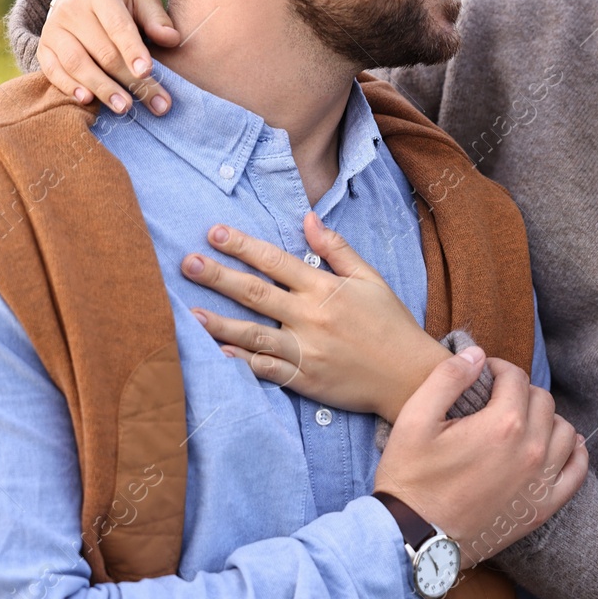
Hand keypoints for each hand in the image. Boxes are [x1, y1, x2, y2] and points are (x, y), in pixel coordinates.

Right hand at [36, 0, 182, 114]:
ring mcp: (54, 29)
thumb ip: (157, 19)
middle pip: (102, 51)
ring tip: (124, 108)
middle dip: (129, 80)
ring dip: (102, 88)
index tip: (147, 72)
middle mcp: (72, 8)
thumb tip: (171, 39)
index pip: (118, 25)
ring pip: (77, 63)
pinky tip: (88, 101)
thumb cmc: (120, 3)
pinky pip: (53, 71)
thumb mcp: (141, 1)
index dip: (132, 50)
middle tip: (154, 103)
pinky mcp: (44, 47)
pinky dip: (69, 87)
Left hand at [183, 211, 451, 420]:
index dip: (243, 245)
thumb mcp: (370, 279)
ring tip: (189, 312)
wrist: (410, 376)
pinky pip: (266, 370)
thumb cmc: (391, 323)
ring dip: (219, 323)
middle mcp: (311, 317)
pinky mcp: (304, 379)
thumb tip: (308, 219)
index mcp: (325, 288)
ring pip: (253, 334)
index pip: (276, 261)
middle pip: (256, 293)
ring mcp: (306, 350)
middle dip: (219, 276)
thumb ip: (336, 249)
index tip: (215, 232)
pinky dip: (241, 363)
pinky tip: (216, 355)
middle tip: (187, 263)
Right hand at [376, 351, 587, 563]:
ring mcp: (541, 482)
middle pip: (542, 401)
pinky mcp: (542, 508)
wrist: (413, 538)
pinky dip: (574, 453)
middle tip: (496, 398)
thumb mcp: (415, 418)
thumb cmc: (410, 478)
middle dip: (520, 392)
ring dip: (545, 419)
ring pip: (564, 431)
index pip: (515, 377)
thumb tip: (476, 354)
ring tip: (522, 422)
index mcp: (502, 424)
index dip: (498, 369)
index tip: (483, 375)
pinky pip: (576, 471)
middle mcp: (531, 450)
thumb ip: (448, 378)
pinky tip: (559, 446)